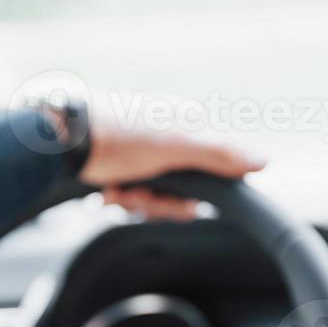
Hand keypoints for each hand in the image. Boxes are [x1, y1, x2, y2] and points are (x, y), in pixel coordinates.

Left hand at [76, 113, 266, 219]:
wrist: (63, 140)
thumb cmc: (119, 135)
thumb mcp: (176, 145)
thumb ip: (220, 154)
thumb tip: (264, 162)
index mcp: (189, 124)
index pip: (212, 175)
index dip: (191, 198)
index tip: (175, 201)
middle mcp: (169, 135)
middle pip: (181, 190)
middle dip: (157, 201)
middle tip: (136, 192)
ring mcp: (143, 149)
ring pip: (155, 194)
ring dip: (136, 201)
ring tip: (118, 189)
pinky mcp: (120, 161)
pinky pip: (132, 191)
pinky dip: (120, 195)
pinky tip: (107, 189)